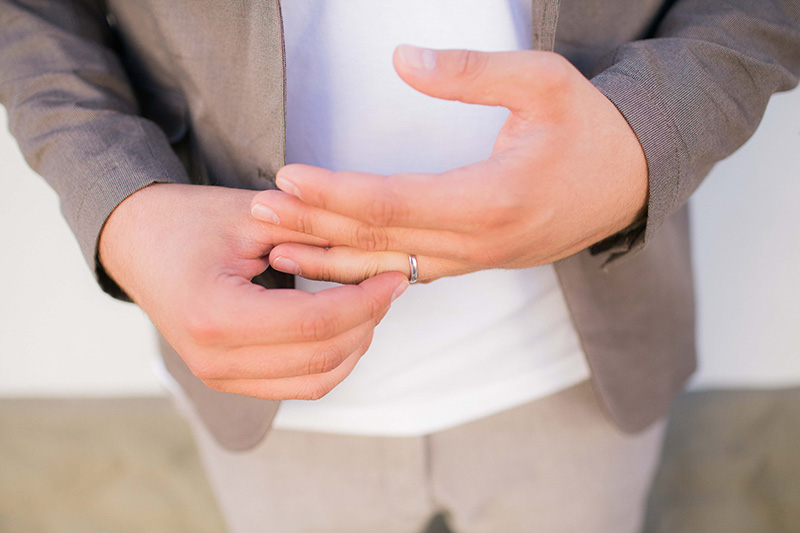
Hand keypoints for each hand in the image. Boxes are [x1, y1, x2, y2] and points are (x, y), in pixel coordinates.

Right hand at [99, 183, 407, 399]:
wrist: (136, 242)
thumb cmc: (188, 220)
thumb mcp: (253, 215)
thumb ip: (314, 235)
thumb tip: (377, 257)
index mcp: (215, 315)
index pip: (314, 323)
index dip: (366, 302)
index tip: (393, 277)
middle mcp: (214, 359)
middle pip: (320, 358)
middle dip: (367, 322)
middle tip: (389, 286)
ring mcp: (218, 376)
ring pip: (314, 381)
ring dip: (354, 346)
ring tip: (370, 304)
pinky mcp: (227, 379)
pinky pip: (296, 385)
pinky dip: (331, 360)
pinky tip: (345, 324)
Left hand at [250, 46, 647, 282]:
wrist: (628, 184)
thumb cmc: (589, 129)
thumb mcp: (544, 83)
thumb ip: (472, 72)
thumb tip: (403, 57)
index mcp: (492, 200)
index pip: (393, 202)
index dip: (335, 193)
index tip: (285, 177)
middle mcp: (477, 243)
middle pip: (379, 241)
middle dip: (315, 227)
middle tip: (257, 213)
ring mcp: (474, 260)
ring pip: (388, 266)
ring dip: (329, 258)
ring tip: (275, 250)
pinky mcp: (472, 261)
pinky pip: (407, 272)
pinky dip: (362, 269)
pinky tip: (328, 265)